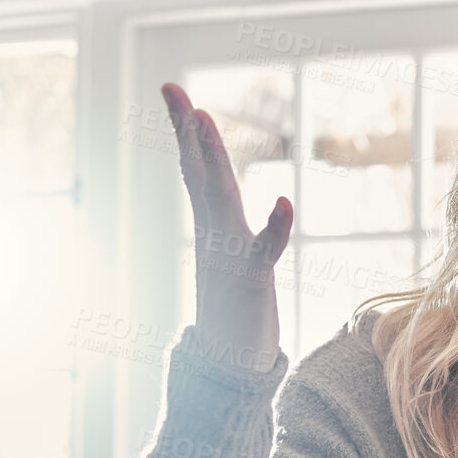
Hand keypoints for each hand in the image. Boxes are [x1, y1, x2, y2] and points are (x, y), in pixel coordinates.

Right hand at [161, 82, 290, 374]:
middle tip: (172, 90)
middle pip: (201, 174)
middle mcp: (217, 235)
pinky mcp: (254, 281)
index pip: (196, 172)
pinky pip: (265, 249)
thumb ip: (231, 231)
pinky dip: (275, 227)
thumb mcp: (231, 262)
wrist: (231, 367)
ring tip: (203, 119)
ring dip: (213, 160)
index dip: (187, 134)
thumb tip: (222, 209)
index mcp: (214, 228)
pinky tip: (284, 202)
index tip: (175, 95)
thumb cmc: (236, 313)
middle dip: (188, 132)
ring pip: (220, 199)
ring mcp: (232, 255)